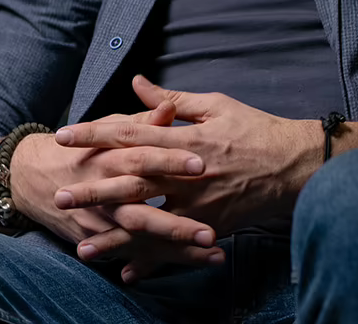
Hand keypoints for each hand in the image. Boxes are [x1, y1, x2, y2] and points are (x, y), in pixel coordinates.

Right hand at [9, 98, 225, 278]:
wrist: (33, 178)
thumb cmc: (83, 149)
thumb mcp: (109, 128)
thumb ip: (143, 122)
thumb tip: (169, 107)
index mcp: (110, 156)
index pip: (142, 157)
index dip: (170, 160)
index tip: (202, 164)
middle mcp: (105, 191)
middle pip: (142, 209)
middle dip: (177, 224)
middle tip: (211, 233)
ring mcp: (101, 219)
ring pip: (140, 238)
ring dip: (176, 250)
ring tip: (213, 253)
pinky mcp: (98, 239)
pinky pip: (130, 253)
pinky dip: (156, 264)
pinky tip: (190, 265)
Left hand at [52, 76, 316, 274]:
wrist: (296, 165)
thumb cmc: (255, 129)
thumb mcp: (215, 105)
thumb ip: (173, 100)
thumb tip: (138, 82)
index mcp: (185, 139)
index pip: (130, 135)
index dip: (95, 135)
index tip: (64, 136)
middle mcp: (187, 174)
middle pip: (132, 183)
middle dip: (94, 191)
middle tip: (60, 197)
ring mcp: (199, 205)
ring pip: (150, 224)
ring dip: (116, 237)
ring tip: (84, 248)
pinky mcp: (212, 227)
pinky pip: (176, 248)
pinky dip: (153, 262)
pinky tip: (128, 274)